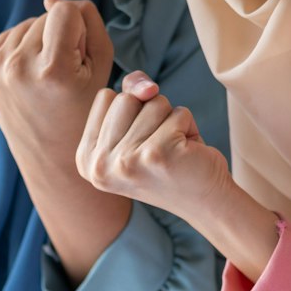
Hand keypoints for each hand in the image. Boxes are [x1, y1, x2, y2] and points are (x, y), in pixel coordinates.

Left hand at [0, 0, 115, 168]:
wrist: (50, 155)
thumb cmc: (85, 108)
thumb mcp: (102, 65)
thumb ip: (87, 20)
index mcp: (51, 70)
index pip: (65, 10)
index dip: (79, 29)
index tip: (79, 60)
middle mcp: (18, 68)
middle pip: (45, 16)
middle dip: (59, 36)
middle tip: (63, 76)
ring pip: (28, 24)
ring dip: (41, 41)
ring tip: (47, 77)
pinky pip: (11, 36)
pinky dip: (24, 48)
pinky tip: (32, 75)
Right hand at [74, 71, 232, 219]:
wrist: (204, 202)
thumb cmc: (170, 161)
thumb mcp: (138, 123)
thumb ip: (130, 91)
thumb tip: (147, 88)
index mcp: (86, 159)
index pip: (106, 97)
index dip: (132, 110)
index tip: (139, 143)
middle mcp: (99, 165)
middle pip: (126, 98)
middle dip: (151, 113)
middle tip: (160, 148)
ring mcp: (126, 161)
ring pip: (152, 101)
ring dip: (171, 120)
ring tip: (174, 150)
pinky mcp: (157, 155)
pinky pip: (179, 113)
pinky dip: (190, 126)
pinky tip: (187, 153)